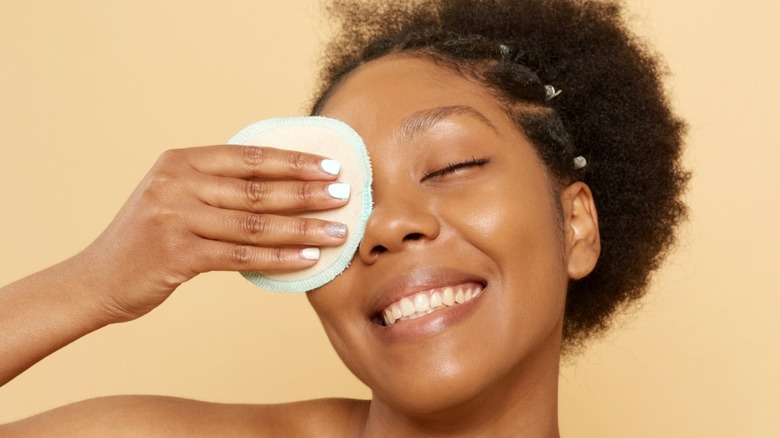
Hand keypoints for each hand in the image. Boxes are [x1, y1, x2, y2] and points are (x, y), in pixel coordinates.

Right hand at [79, 145, 348, 321]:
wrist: (97, 278)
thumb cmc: (148, 238)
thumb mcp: (176, 197)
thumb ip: (217, 186)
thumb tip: (282, 184)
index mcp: (181, 160)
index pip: (251, 156)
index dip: (295, 161)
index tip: (331, 165)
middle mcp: (177, 182)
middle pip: (259, 188)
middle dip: (308, 191)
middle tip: (345, 195)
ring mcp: (175, 216)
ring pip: (256, 222)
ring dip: (303, 228)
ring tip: (338, 231)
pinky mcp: (176, 253)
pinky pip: (242, 255)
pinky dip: (279, 257)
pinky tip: (308, 259)